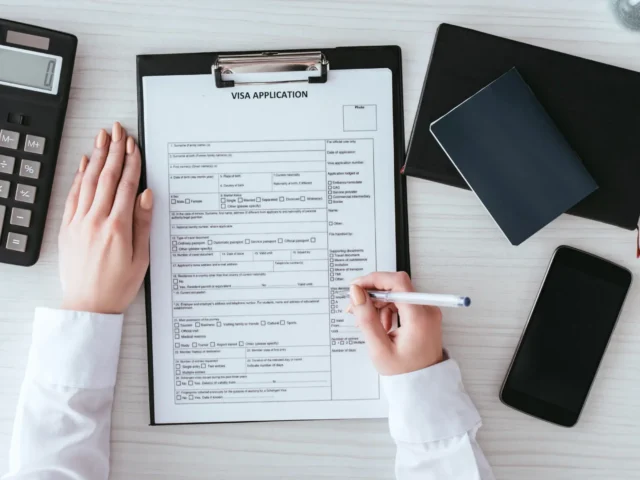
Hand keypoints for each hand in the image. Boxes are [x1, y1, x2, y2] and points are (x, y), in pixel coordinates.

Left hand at [58, 122, 152, 314]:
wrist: (88, 305)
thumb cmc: (118, 285)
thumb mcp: (141, 257)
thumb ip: (143, 223)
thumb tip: (146, 195)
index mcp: (117, 227)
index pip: (126, 185)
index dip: (131, 162)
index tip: (134, 145)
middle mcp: (96, 220)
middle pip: (106, 177)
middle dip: (114, 151)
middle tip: (118, 130)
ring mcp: (79, 223)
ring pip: (88, 181)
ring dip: (96, 157)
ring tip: (102, 138)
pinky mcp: (67, 228)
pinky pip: (73, 195)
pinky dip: (79, 177)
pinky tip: (84, 164)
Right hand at [346, 272, 442, 375]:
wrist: (424, 386)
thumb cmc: (405, 372)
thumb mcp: (379, 348)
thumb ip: (366, 318)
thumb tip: (356, 292)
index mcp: (419, 317)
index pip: (397, 282)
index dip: (374, 280)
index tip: (357, 287)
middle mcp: (427, 309)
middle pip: (396, 286)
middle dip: (374, 294)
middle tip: (356, 307)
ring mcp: (427, 312)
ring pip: (398, 294)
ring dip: (379, 304)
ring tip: (369, 323)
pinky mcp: (424, 315)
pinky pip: (402, 302)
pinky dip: (388, 309)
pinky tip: (381, 325)